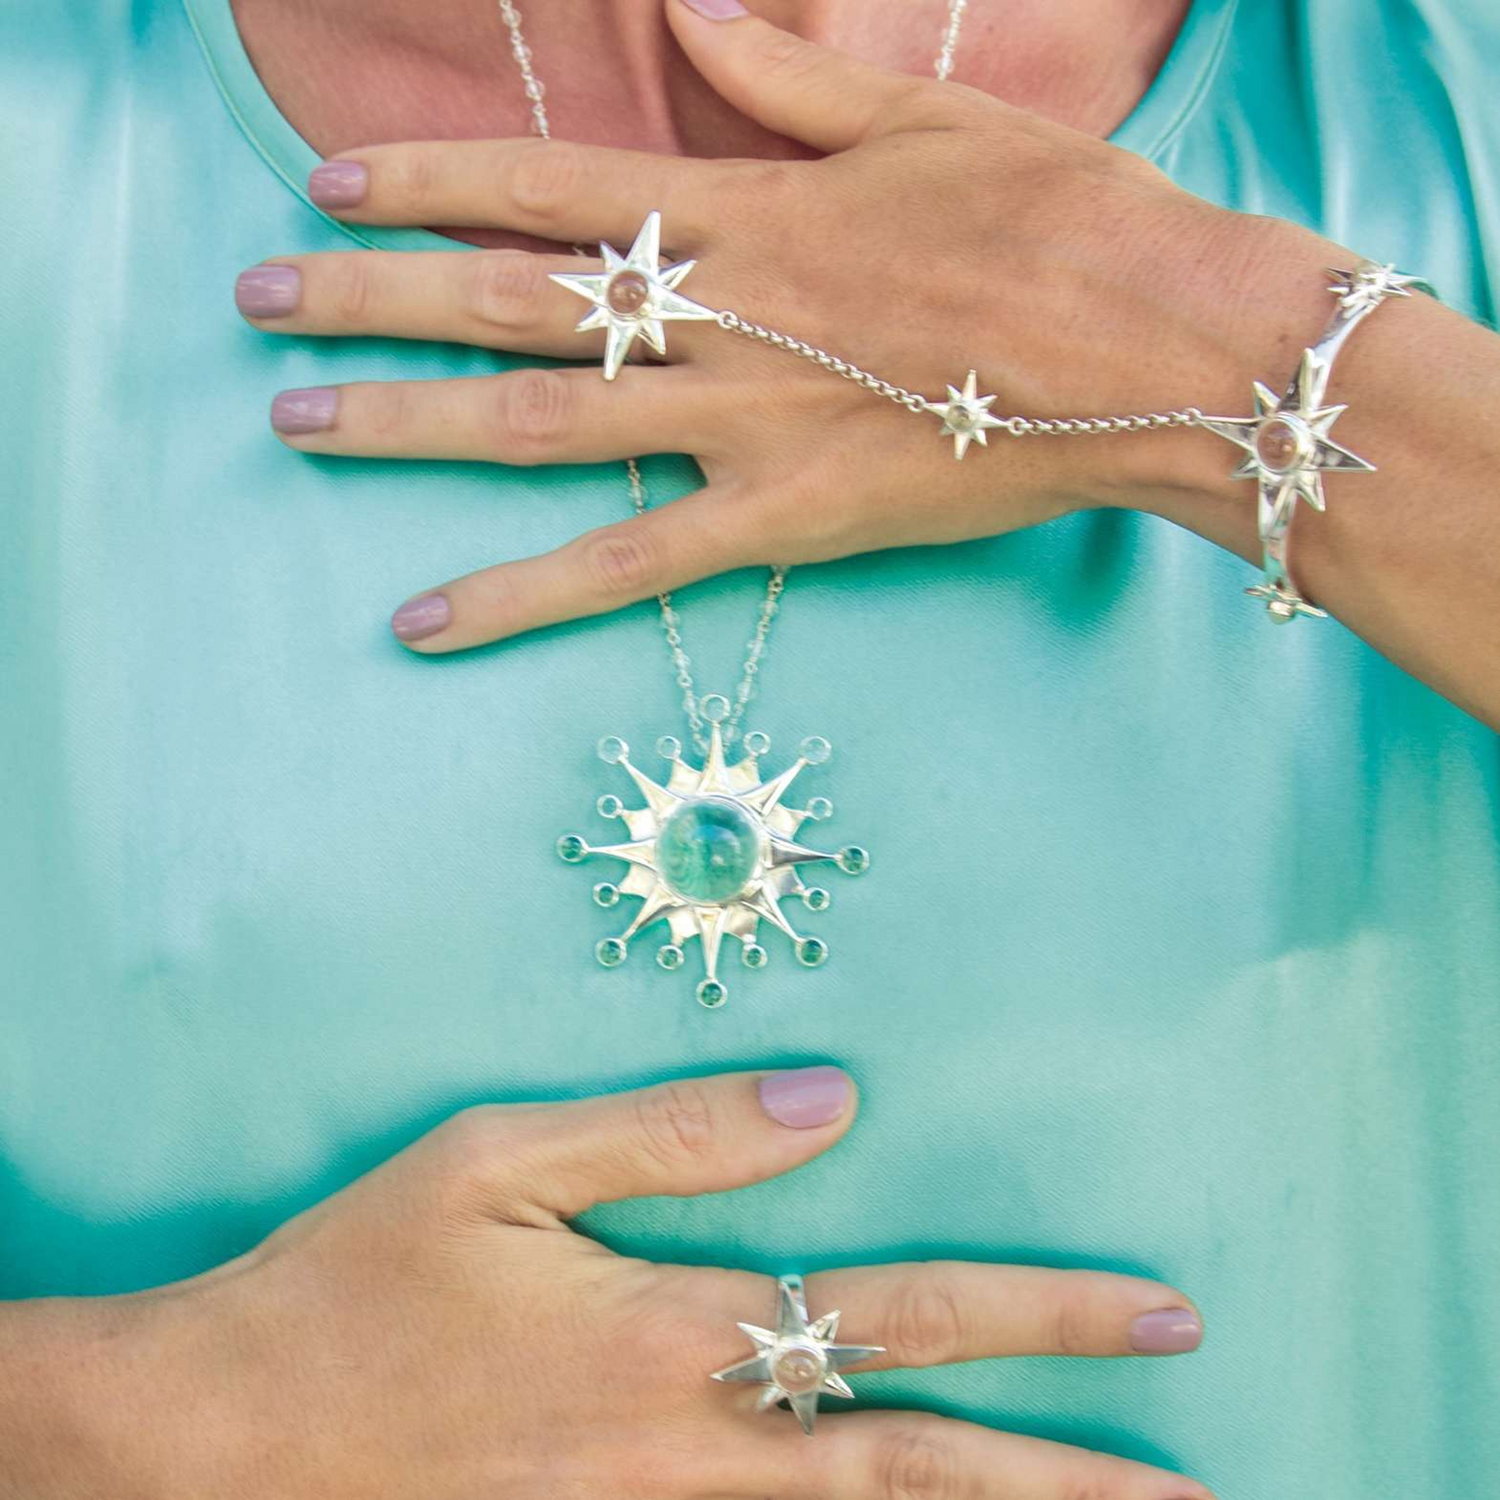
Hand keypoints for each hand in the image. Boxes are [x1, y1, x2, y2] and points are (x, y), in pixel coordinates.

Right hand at [2, 1067, 1209, 1498]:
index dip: (1040, 1311)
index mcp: (670, 1330)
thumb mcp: (499, 1158)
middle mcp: (687, 1450)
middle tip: (1201, 1482)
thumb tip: (825, 1100)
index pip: (900, 1310)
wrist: (229, 1439)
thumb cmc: (362, 1277)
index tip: (1155, 1313)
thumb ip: (671, 1129)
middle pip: (923, 1467)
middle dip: (1074, 1474)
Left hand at [236, 0, 1295, 652]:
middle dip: (370, 296)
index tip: (330, 182)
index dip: (429, 177)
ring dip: (405, 421)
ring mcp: (744, 422)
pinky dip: (518, 595)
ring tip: (295, 426)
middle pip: (509, 298)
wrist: (1164, 351)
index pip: (553, 181)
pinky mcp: (781, 521)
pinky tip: (424, 622)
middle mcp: (723, 312)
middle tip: (255, 303)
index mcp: (754, 207)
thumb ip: (785, 75)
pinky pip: (625, 565)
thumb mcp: (924, 120)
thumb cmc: (1063, 225)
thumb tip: (684, 7)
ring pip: (537, 420)